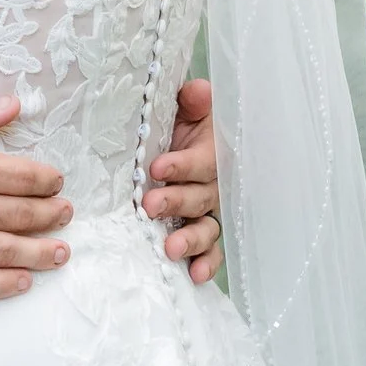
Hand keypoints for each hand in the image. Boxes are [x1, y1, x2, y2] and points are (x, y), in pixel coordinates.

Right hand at [0, 96, 71, 297]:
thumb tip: (14, 106)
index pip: (17, 176)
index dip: (44, 180)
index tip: (56, 182)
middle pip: (16, 215)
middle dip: (49, 215)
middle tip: (66, 214)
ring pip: (2, 251)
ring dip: (38, 253)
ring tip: (61, 252)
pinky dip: (0, 285)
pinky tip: (21, 282)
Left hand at [143, 78, 223, 284]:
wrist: (175, 140)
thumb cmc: (177, 125)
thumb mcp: (182, 108)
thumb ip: (191, 101)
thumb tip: (198, 90)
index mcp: (211, 152)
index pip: (202, 161)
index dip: (182, 166)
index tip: (157, 168)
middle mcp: (214, 184)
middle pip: (201, 197)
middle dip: (177, 202)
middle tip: (151, 206)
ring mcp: (210, 211)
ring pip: (207, 227)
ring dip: (191, 239)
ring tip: (170, 248)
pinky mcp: (204, 231)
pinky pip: (211, 250)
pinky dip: (205, 263)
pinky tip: (195, 274)